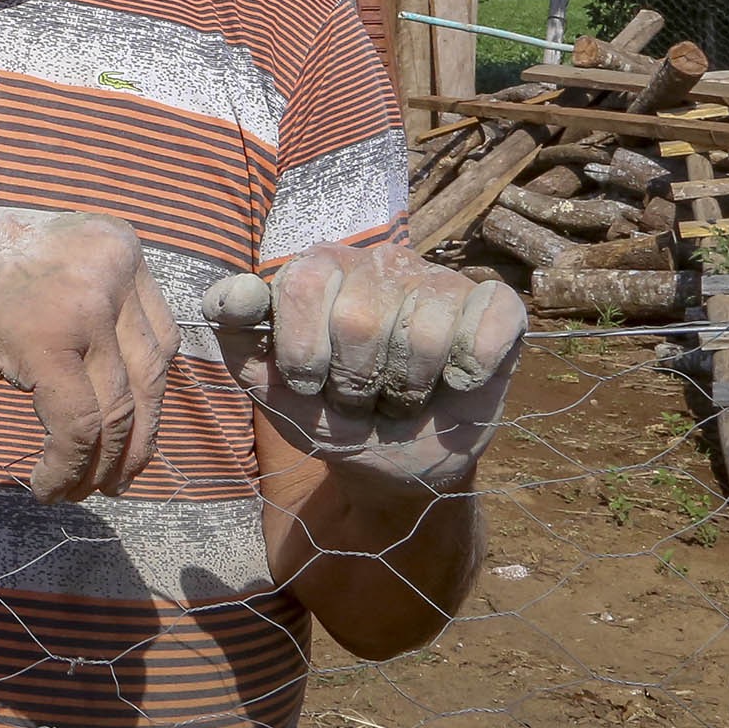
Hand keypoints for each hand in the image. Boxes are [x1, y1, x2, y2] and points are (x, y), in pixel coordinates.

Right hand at [0, 200, 180, 505]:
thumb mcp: (46, 275)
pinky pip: (75, 426)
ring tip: (71, 493)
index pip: (159, 342)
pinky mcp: (46, 340)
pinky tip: (45, 486)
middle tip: (112, 483)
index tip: (128, 441)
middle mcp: (112, 268)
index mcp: (118, 246)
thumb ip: (90, 310)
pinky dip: (65, 467)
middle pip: (147, 378)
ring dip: (97, 466)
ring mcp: (82, 303)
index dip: (148, 403)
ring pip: (114, 411)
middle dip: (132, 443)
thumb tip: (125, 393)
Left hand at [202, 241, 524, 491]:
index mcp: (319, 269)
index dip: (301, 350)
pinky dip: (469, 367)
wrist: (394, 464)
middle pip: (359, 319)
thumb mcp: (272, 388)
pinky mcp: (494, 306)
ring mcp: (436, 280)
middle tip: (357, 398)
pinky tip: (457, 381)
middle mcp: (377, 263)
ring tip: (399, 397)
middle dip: (353, 383)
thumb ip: (235, 338)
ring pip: (422, 333)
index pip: (301, 283)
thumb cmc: (330, 415)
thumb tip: (235, 293)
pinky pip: (489, 321)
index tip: (306, 382)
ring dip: (406, 389)